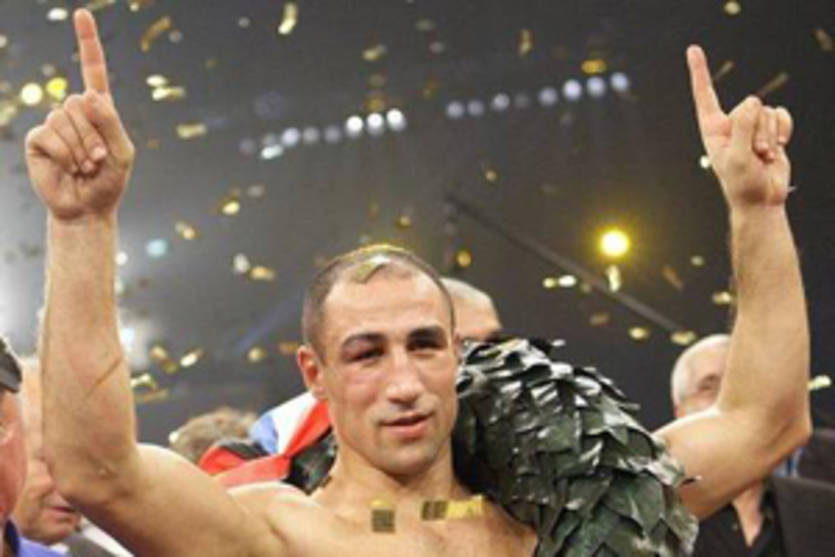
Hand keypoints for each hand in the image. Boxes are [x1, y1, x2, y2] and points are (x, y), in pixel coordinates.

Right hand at [26, 9, 133, 221]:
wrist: (88, 207)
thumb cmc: (109, 181)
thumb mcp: (123, 152)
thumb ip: (110, 121)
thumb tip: (86, 94)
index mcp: (99, 110)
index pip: (93, 70)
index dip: (87, 42)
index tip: (82, 13)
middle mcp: (75, 112)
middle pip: (82, 104)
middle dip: (94, 135)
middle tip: (99, 160)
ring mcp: (54, 124)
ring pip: (65, 120)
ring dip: (81, 148)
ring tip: (86, 167)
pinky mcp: (38, 140)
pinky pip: (49, 136)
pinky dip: (64, 155)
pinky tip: (68, 168)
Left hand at [687, 45, 792, 208]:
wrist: (762, 198)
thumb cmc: (742, 183)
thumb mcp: (737, 157)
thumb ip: (742, 128)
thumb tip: (752, 102)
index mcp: (712, 128)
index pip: (705, 95)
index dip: (699, 71)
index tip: (693, 49)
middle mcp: (730, 123)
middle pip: (750, 106)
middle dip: (757, 131)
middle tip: (754, 156)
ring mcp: (751, 125)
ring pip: (767, 111)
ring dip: (770, 136)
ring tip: (762, 157)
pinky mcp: (770, 128)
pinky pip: (782, 114)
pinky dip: (784, 131)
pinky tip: (777, 149)